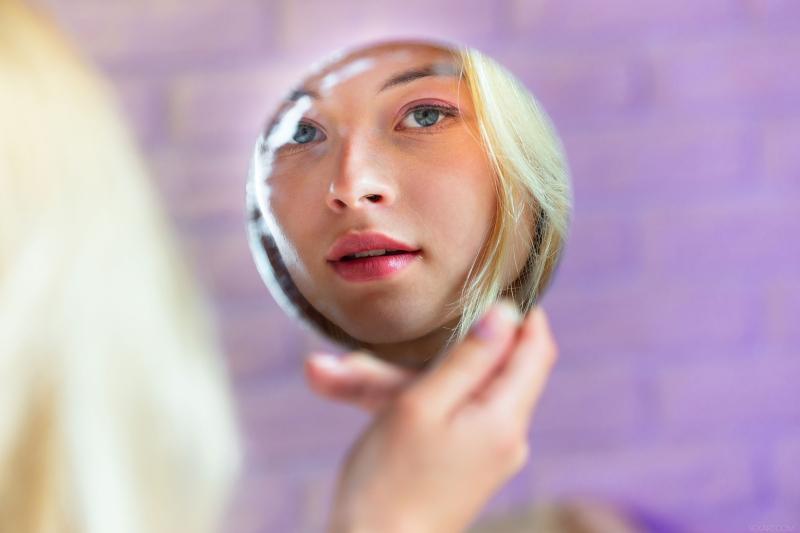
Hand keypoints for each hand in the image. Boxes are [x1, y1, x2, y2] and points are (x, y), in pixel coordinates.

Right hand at [327, 300, 558, 532]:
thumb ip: (469, 358)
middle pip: (492, 370)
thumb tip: (508, 314)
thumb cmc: (389, 480)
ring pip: (461, 393)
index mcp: (504, 419)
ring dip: (411, 377)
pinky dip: (413, 401)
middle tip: (398, 334)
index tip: (493, 285)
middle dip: (442, 347)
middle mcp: (507, 437)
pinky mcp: (466, 467)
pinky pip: (449, 418)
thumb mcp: (422, 404)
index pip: (536, 350)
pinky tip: (364, 399)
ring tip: (339, 376)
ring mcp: (488, 454)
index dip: (524, 314)